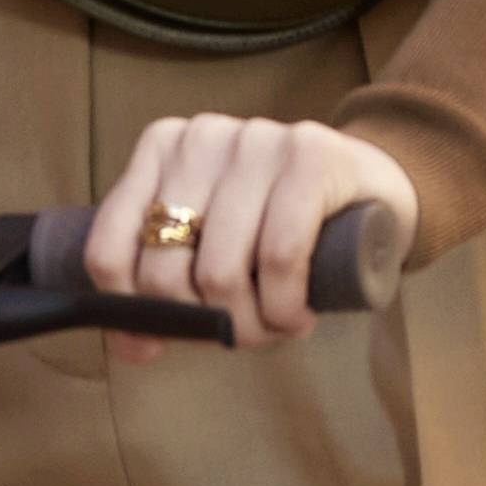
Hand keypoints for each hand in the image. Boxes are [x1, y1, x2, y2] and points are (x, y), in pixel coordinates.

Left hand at [82, 111, 414, 352]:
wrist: (377, 189)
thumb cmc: (287, 228)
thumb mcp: (216, 250)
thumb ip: (167, 290)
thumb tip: (132, 347)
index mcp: (160, 151)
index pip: (107, 251)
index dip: (131, 314)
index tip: (168, 337)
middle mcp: (201, 138)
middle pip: (164, 273)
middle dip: (203, 326)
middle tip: (243, 335)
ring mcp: (256, 140)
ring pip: (220, 272)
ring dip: (250, 326)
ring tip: (276, 327)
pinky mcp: (311, 155)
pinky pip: (277, 258)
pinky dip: (283, 307)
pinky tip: (297, 316)